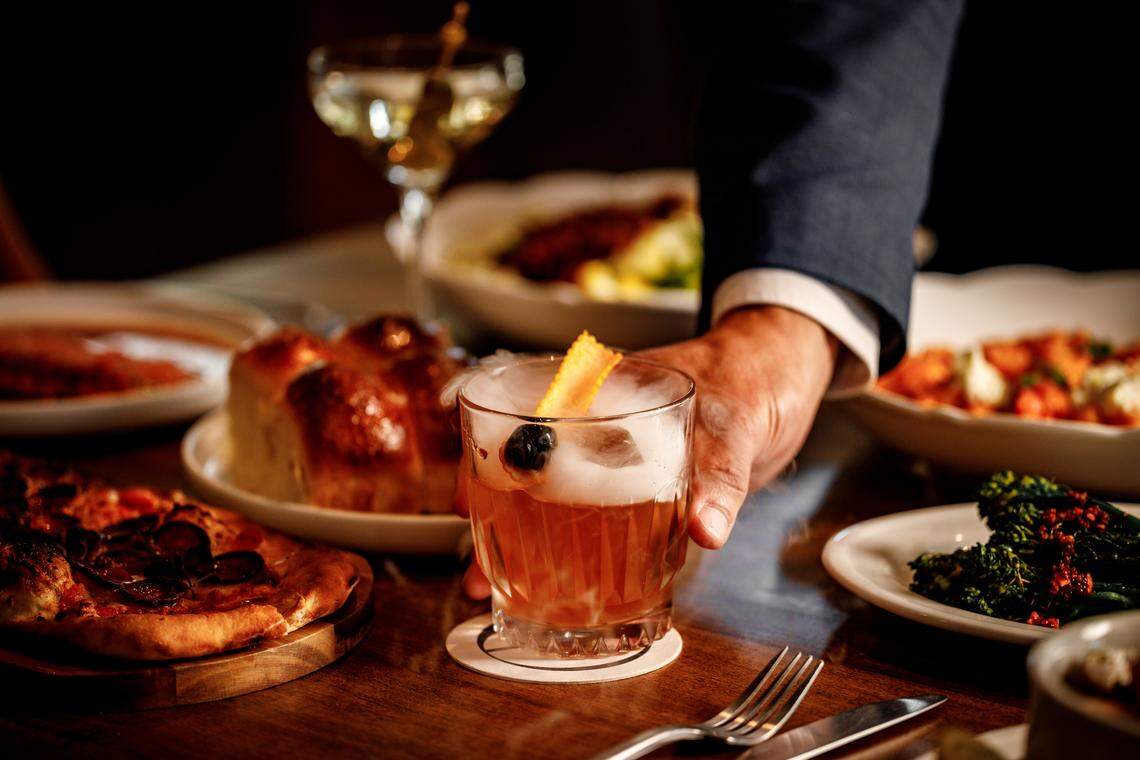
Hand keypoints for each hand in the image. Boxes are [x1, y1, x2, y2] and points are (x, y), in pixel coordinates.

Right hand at [456, 306, 837, 597]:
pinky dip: (588, 557)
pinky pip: (609, 526)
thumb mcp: (736, 421)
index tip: (467, 498)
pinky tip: (567, 588)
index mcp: (605, 390)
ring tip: (497, 589)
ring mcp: (621, 459)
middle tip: (474, 570)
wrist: (788, 380)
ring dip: (531, 546)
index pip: (528, 418)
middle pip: (533, 473)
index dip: (489, 460)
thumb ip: (720, 476)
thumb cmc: (753, 376)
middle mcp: (602, 425)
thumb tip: (705, 530)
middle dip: (497, 521)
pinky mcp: (650, 491)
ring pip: (562, 504)